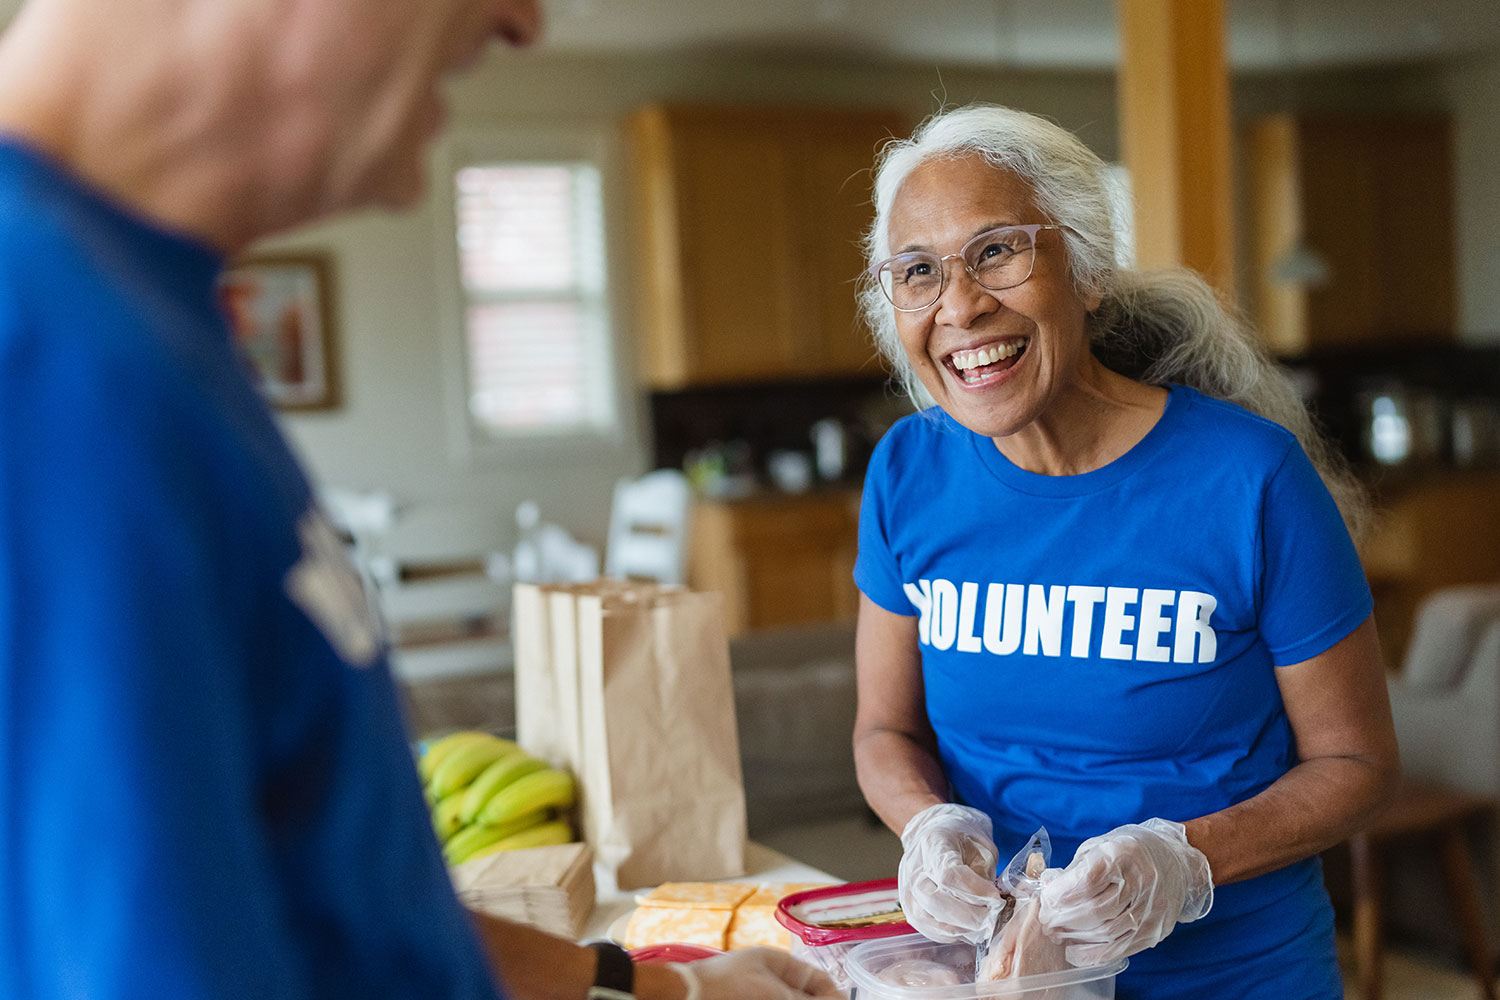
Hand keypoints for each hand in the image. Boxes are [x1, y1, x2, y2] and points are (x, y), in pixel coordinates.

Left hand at [672, 948, 840, 998]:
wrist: (684, 997)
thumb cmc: (722, 986)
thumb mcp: (771, 991)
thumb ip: (802, 998)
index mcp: (778, 964)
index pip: (818, 979)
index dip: (833, 994)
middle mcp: (771, 980)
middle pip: (807, 996)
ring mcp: (760, 995)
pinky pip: (775, 999)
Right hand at [897, 803, 1005, 943]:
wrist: (936, 837)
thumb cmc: (964, 842)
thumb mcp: (981, 846)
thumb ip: (986, 874)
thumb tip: (996, 903)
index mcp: (933, 844)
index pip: (948, 875)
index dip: (975, 891)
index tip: (996, 897)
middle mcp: (914, 870)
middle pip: (937, 902)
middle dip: (972, 915)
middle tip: (995, 915)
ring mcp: (909, 894)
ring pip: (933, 921)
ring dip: (965, 928)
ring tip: (986, 921)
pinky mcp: (912, 913)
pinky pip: (935, 932)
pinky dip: (957, 934)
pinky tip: (972, 926)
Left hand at [1036, 818, 1212, 965]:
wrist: (1176, 859)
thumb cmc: (1129, 851)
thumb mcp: (1100, 846)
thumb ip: (1075, 869)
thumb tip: (1049, 889)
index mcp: (1123, 854)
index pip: (1087, 881)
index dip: (1061, 895)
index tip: (1046, 899)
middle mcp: (1141, 881)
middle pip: (1095, 910)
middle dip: (1063, 919)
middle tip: (1047, 920)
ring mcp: (1151, 908)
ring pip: (1106, 933)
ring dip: (1075, 937)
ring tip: (1058, 934)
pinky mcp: (1156, 930)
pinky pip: (1121, 949)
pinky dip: (1093, 955)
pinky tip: (1076, 952)